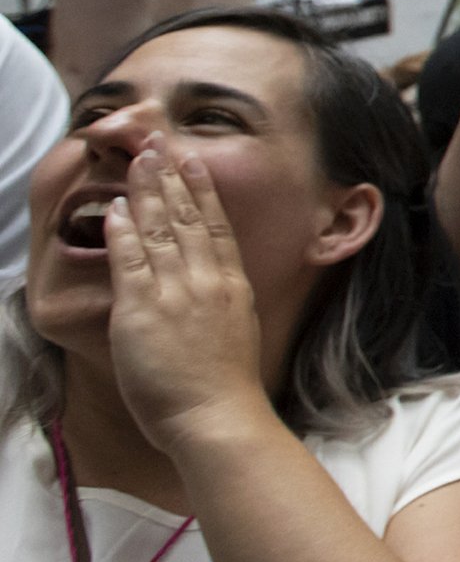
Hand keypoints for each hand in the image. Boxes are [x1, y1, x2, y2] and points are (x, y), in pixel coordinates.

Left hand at [104, 142, 270, 454]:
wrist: (218, 417)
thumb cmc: (227, 390)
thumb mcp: (239, 334)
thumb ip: (223, 306)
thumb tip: (213, 293)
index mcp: (232, 287)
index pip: (216, 227)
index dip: (203, 191)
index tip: (194, 163)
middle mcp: (207, 282)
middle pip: (188, 218)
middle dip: (172, 177)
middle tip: (159, 144)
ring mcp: (176, 293)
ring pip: (161, 230)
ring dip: (148, 191)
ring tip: (138, 161)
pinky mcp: (143, 311)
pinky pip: (131, 262)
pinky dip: (125, 232)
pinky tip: (118, 209)